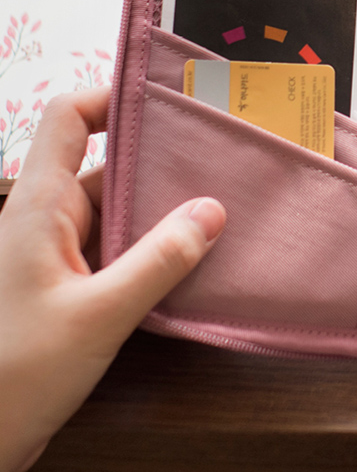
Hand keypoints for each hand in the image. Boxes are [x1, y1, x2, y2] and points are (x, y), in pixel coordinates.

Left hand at [0, 87, 225, 471]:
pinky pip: (116, 252)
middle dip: (161, 165)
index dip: (112, 98)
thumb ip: (159, 262)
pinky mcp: (67, 291)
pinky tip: (193, 262)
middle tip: (222, 164)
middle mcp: (46, 221)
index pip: (69, 120)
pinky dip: (152, 251)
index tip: (169, 105)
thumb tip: (211, 211)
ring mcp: (56, 257)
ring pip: (116, 214)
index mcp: (39, 207)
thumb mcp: (98, 315)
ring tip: (221, 213)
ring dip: (161, 214)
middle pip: (106, 167)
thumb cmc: (15, 372)